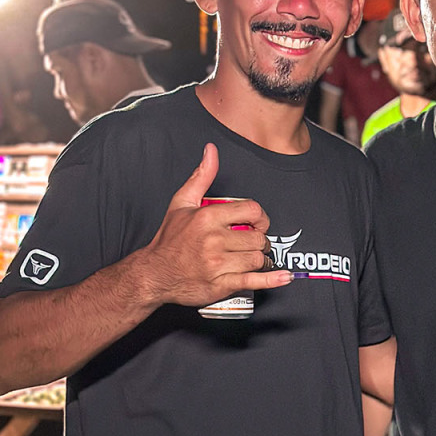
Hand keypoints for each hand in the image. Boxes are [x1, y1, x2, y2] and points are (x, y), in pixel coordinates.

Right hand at [141, 144, 291, 305]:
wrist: (154, 274)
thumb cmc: (169, 240)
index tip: (257, 222)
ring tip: (249, 257)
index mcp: (207, 217)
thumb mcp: (181, 203)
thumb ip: (201, 176)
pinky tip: (282, 276)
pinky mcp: (220, 285)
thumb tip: (211, 151)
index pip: (252, 211)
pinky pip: (253, 281)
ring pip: (257, 258)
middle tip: (251, 242)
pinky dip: (271, 279)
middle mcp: (213, 240)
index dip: (261, 217)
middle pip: (258, 237)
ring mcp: (217, 264)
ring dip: (259, 259)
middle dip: (259, 240)